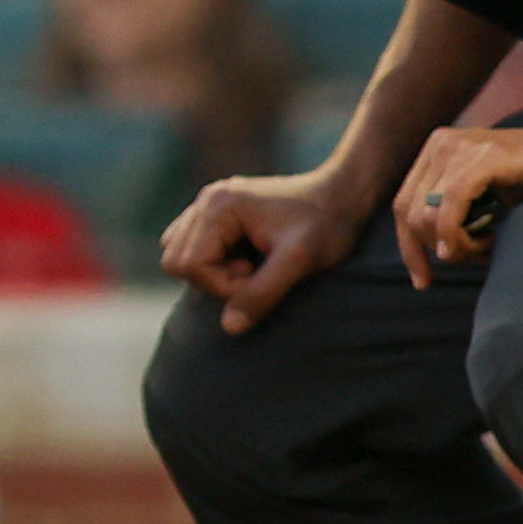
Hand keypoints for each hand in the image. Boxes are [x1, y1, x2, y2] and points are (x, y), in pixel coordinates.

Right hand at [161, 158, 375, 329]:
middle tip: (255, 273)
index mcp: (218, 206)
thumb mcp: (298, 263)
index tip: (260, 278)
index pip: (189, 265)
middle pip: (177, 261)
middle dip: (215, 280)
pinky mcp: (216, 212)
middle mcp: (204, 200)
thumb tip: (228, 328)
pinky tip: (247, 258)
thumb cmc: (326, 226)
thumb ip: (262, 293)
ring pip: (180, 254)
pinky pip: (191, 246)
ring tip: (252, 266)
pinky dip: (214, 262)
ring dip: (213, 272)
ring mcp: (207, 204)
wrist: (345, 195)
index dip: (223, 285)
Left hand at [394, 102, 522, 286]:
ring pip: (429, 213)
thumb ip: (454, 215)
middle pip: (411, 213)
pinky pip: (452, 203)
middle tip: (474, 257)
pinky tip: (482, 244)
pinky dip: (458, 232)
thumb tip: (435, 255)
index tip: (423, 282)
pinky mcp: (482, 157)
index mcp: (434, 153)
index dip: (409, 247)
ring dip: (457, 244)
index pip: (403, 205)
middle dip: (439, 249)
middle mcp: (439, 145)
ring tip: (489, 244)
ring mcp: (458, 147)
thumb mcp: (483, 199)